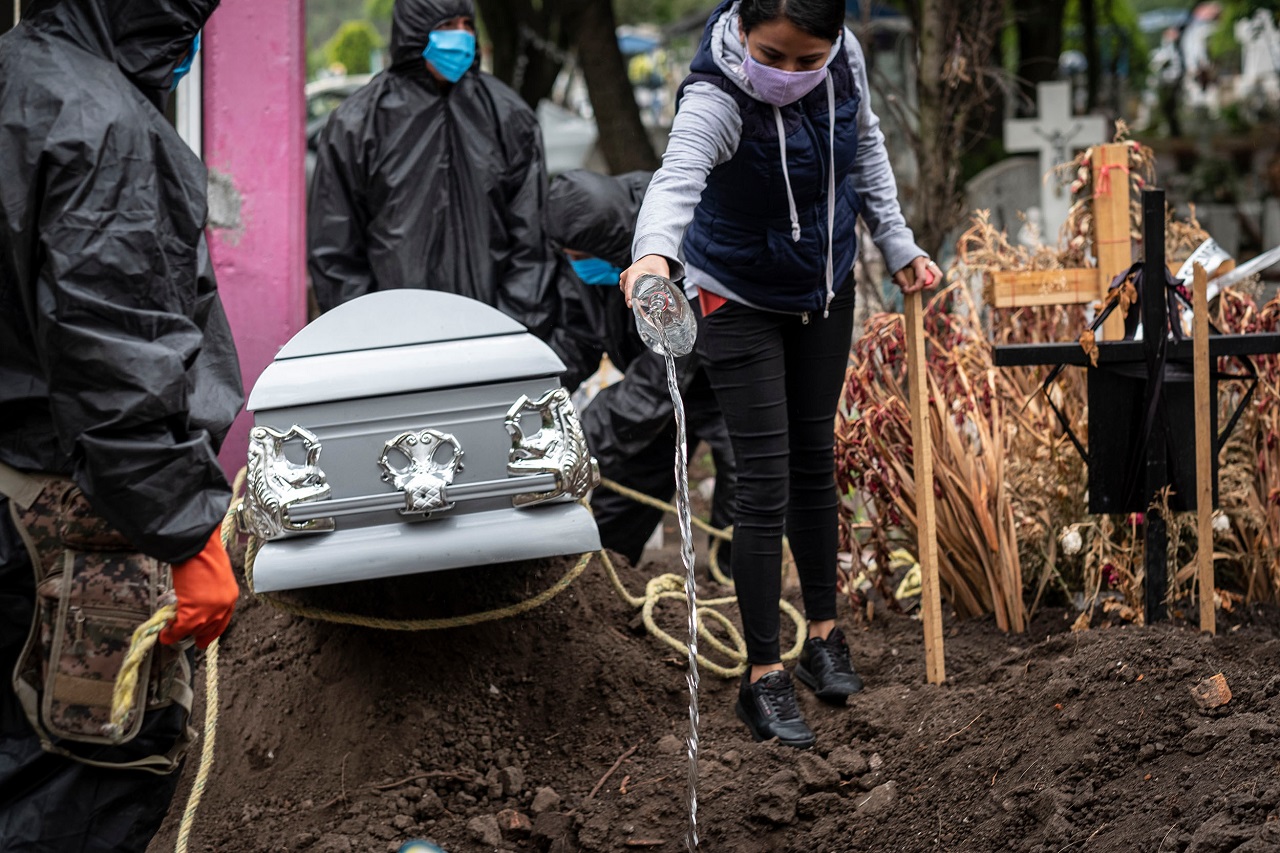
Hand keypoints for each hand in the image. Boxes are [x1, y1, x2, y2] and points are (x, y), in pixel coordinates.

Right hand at [159, 529, 238, 649]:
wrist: (198, 549)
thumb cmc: (205, 555)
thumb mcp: (215, 576)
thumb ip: (211, 592)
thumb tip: (198, 600)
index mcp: (230, 597)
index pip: (223, 622)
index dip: (211, 631)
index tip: (204, 638)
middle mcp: (222, 607)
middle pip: (208, 629)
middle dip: (195, 634)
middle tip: (184, 636)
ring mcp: (209, 612)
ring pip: (193, 631)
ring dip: (180, 633)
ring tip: (170, 632)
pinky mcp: (193, 614)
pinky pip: (179, 630)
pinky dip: (170, 634)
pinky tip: (164, 634)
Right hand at [619, 255, 670, 307]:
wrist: (652, 256)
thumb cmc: (656, 262)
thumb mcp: (662, 272)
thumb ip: (665, 283)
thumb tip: (668, 297)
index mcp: (633, 272)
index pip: (629, 286)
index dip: (629, 296)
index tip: (630, 305)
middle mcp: (627, 274)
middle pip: (627, 291)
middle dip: (632, 300)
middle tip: (640, 309)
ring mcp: (624, 277)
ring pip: (625, 291)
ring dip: (631, 296)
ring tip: (640, 301)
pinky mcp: (625, 279)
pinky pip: (625, 289)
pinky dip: (630, 293)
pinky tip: (637, 295)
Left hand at [893, 256, 941, 293]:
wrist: (899, 245)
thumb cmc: (897, 256)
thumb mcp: (895, 267)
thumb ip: (900, 279)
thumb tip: (906, 290)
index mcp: (919, 261)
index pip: (922, 278)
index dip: (916, 288)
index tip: (907, 291)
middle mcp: (927, 261)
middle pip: (938, 276)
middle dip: (930, 287)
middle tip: (917, 289)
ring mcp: (930, 263)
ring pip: (938, 276)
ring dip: (930, 284)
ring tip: (916, 286)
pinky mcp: (929, 265)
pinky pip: (933, 275)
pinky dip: (926, 281)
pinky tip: (914, 282)